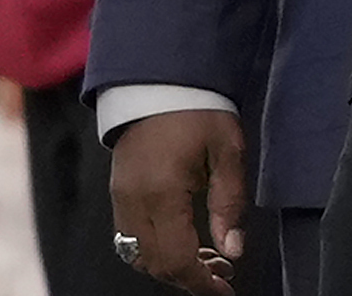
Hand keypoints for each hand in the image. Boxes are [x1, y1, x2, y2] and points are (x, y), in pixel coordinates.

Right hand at [109, 109, 248, 294]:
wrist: (158, 78)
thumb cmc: (197, 109)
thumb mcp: (226, 150)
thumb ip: (229, 202)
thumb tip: (233, 250)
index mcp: (162, 192)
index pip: (178, 260)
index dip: (202, 284)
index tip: (226, 290)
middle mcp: (134, 201)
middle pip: (155, 265)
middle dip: (189, 279)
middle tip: (222, 273)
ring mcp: (121, 197)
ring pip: (138, 256)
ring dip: (170, 267)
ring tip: (204, 259)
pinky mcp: (118, 191)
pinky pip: (129, 238)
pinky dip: (153, 250)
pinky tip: (180, 240)